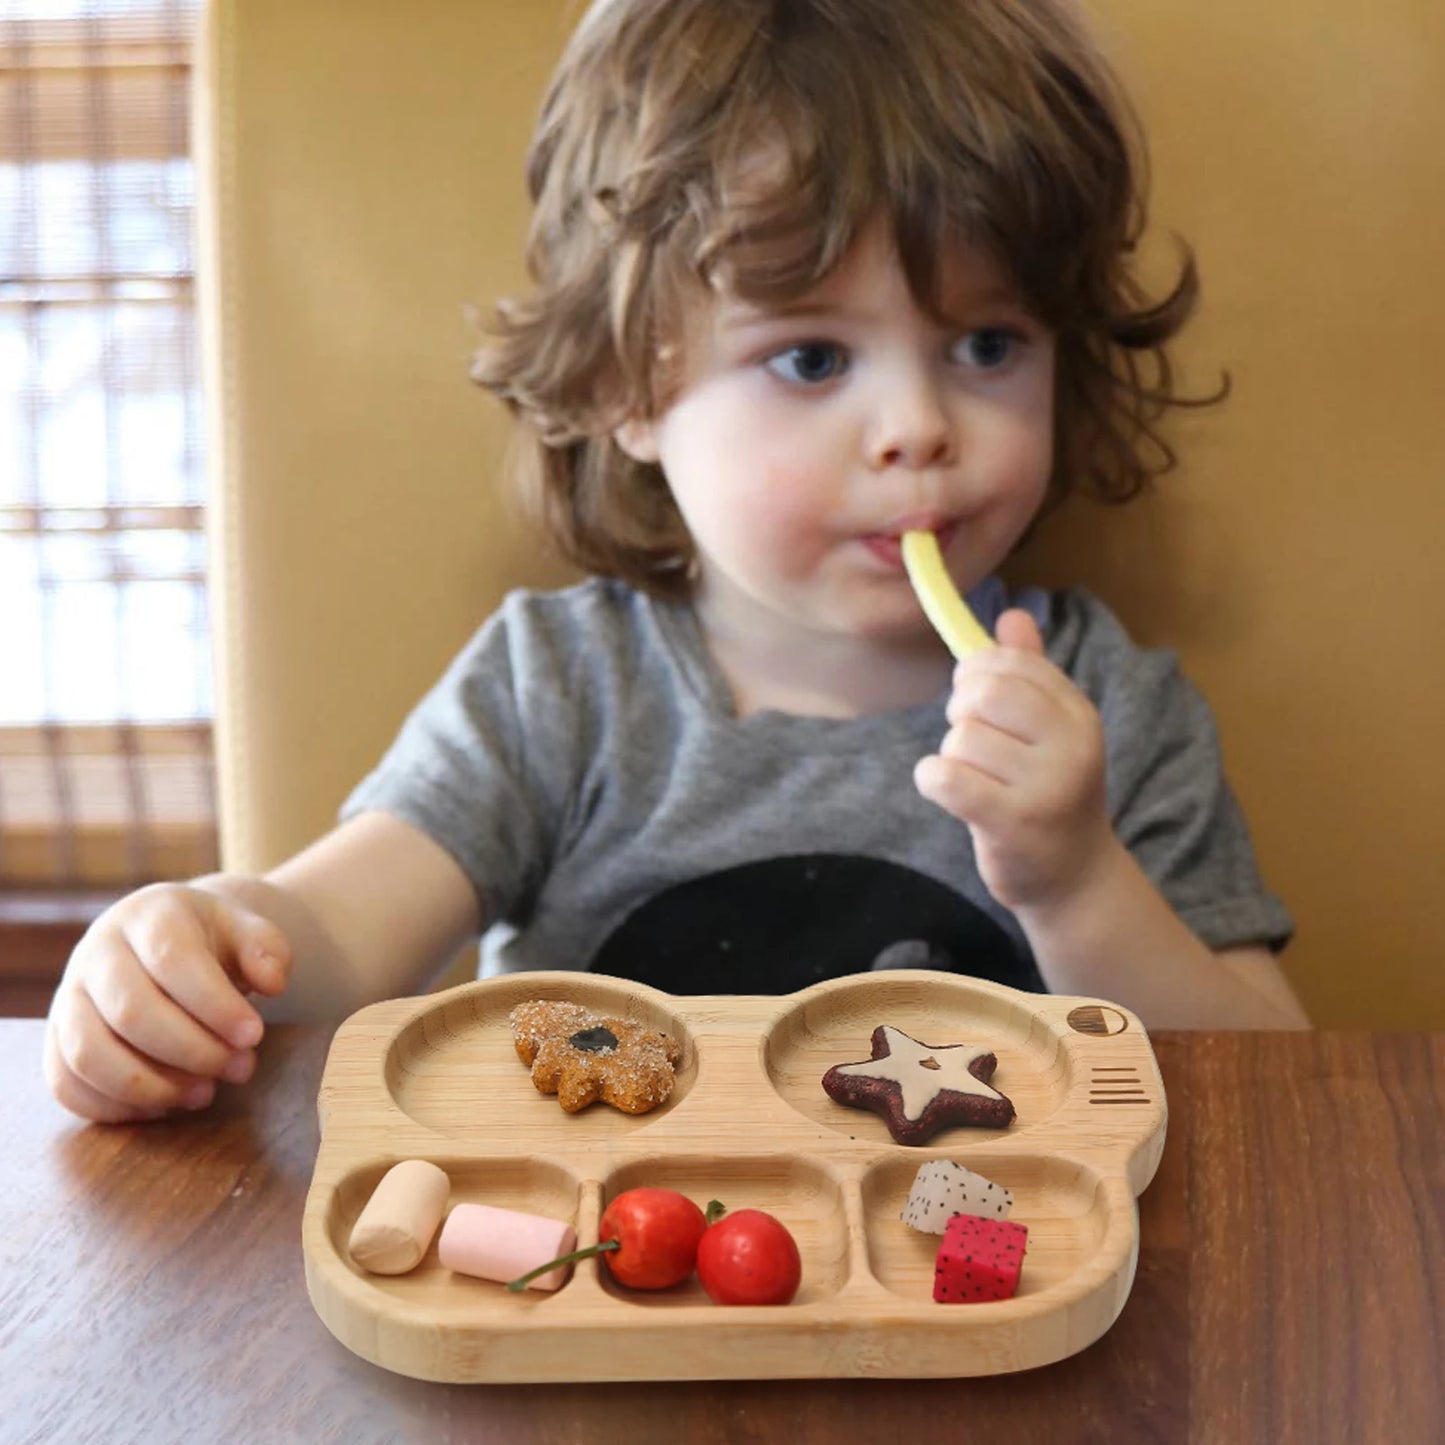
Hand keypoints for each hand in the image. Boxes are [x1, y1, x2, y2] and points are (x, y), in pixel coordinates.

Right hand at [43, 881, 290, 1122]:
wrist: (168, 941)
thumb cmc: (213, 942)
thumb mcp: (247, 930)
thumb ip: (266, 949)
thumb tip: (272, 983)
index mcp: (148, 915)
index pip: (172, 959)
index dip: (213, 1004)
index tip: (254, 1035)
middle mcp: (97, 952)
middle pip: (130, 1011)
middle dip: (191, 1051)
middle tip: (240, 1069)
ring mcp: (68, 996)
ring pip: (88, 1053)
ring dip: (149, 1086)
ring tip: (204, 1094)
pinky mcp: (55, 1038)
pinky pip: (64, 1082)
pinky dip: (110, 1106)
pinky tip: (163, 1108)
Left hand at [913, 608, 1113, 910]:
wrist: (1073, 877)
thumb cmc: (1048, 793)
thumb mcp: (1050, 730)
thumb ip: (1030, 672)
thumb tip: (1011, 614)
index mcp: (1078, 714)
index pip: (1011, 662)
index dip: (977, 674)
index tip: (979, 702)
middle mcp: (1071, 745)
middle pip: (983, 691)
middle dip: (960, 712)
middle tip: (972, 744)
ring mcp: (1046, 785)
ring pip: (960, 738)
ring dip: (951, 756)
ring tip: (974, 781)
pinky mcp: (1013, 823)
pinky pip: (945, 777)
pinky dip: (932, 779)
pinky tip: (945, 791)